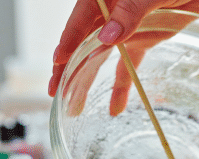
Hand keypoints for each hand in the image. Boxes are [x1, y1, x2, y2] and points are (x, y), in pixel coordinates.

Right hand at [49, 0, 198, 104]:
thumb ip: (129, 11)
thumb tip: (106, 37)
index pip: (80, 21)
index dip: (68, 41)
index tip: (59, 62)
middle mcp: (109, 13)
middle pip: (83, 42)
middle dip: (69, 68)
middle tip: (56, 92)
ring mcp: (124, 28)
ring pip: (100, 57)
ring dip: (89, 80)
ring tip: (75, 106)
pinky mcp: (142, 40)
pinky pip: (128, 65)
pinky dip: (122, 86)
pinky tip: (116, 107)